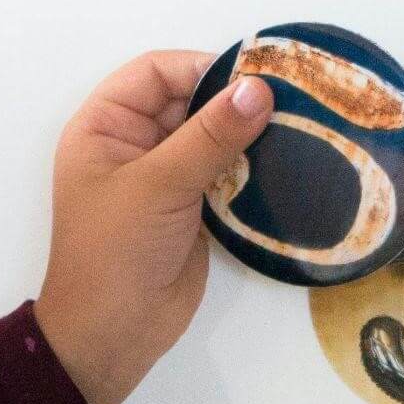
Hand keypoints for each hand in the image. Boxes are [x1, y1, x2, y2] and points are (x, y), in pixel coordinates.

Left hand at [35, 52, 272, 403]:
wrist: (115, 335)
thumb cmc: (116, 252)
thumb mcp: (159, 185)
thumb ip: (211, 135)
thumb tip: (259, 88)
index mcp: (105, 127)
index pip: (156, 73)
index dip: (201, 68)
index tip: (254, 79)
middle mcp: (135, 143)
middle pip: (191, 99)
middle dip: (234, 99)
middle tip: (290, 99)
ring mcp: (167, 175)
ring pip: (215, 134)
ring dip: (250, 133)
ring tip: (298, 127)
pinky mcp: (195, 204)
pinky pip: (229, 169)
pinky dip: (255, 164)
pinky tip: (289, 161)